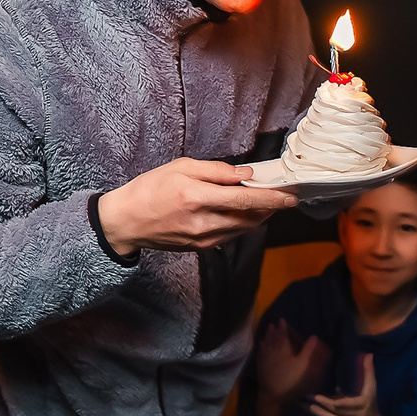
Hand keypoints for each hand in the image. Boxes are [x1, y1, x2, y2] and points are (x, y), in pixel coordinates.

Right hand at [95, 158, 296, 255]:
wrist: (127, 222)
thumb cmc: (150, 189)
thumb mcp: (181, 167)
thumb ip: (216, 170)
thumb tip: (245, 175)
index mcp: (197, 197)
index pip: (245, 199)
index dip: (272, 199)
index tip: (290, 196)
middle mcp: (203, 222)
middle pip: (250, 217)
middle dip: (270, 207)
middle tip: (282, 195)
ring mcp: (203, 239)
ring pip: (244, 228)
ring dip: (258, 216)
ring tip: (265, 202)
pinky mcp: (202, 248)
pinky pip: (231, 235)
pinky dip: (242, 223)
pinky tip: (241, 212)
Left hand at [254, 320, 327, 401]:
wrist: (273, 394)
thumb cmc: (291, 379)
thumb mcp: (303, 364)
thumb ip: (308, 350)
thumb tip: (314, 336)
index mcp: (282, 348)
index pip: (282, 334)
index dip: (282, 326)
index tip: (282, 320)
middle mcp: (271, 349)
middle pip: (272, 337)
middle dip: (274, 329)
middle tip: (274, 323)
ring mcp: (264, 357)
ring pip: (265, 342)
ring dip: (267, 335)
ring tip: (268, 329)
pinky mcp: (260, 365)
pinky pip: (260, 351)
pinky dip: (262, 345)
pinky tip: (261, 344)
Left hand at [311, 353, 378, 415]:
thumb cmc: (371, 403)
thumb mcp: (372, 387)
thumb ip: (368, 372)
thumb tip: (368, 354)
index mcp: (363, 404)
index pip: (345, 404)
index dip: (331, 401)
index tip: (318, 396)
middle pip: (336, 413)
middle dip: (320, 406)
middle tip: (306, 399)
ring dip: (318, 415)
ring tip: (306, 408)